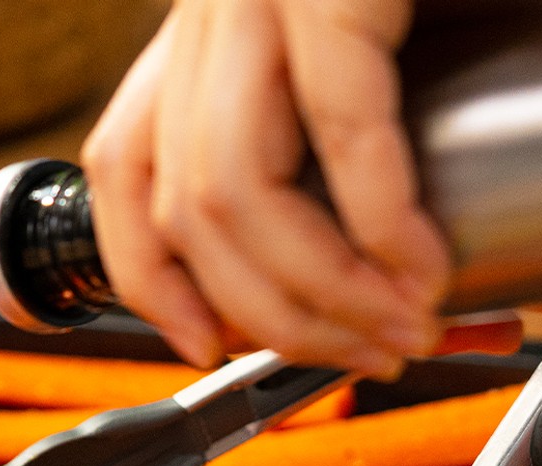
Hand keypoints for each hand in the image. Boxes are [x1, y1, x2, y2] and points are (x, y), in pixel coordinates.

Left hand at [81, 0, 450, 378]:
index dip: (152, 282)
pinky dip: (380, 214)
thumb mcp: (349, 45)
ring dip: (319, 290)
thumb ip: (324, 136)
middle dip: (273, 316)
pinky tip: (418, 265)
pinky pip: (336, 118)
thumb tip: (356, 258)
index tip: (204, 345)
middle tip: (358, 355)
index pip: (124, 175)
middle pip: (187, 210)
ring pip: (234, 190)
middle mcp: (213, 9)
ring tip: (398, 327)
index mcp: (204, 31)